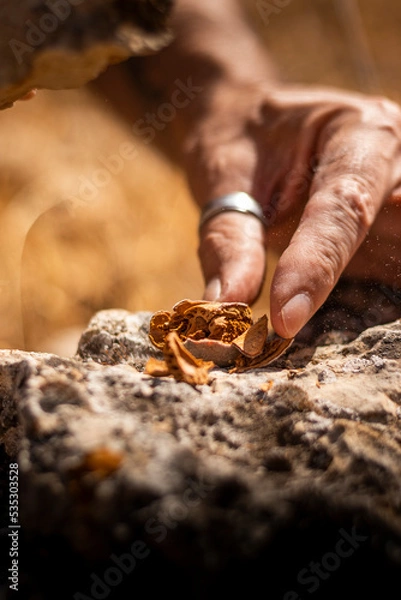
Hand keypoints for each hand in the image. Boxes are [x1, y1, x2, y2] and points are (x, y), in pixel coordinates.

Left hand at [183, 82, 400, 337]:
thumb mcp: (223, 176)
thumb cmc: (240, 139)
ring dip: (369, 303)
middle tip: (301, 330)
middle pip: (397, 238)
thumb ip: (229, 239)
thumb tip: (227, 304)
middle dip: (359, 286)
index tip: (284, 320)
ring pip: (399, 259)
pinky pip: (390, 273)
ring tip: (313, 330)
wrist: (254, 122)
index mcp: (359, 132)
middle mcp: (395, 162)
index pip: (346, 207)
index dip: (317, 267)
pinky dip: (368, 304)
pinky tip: (333, 321)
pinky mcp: (393, 231)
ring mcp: (400, 200)